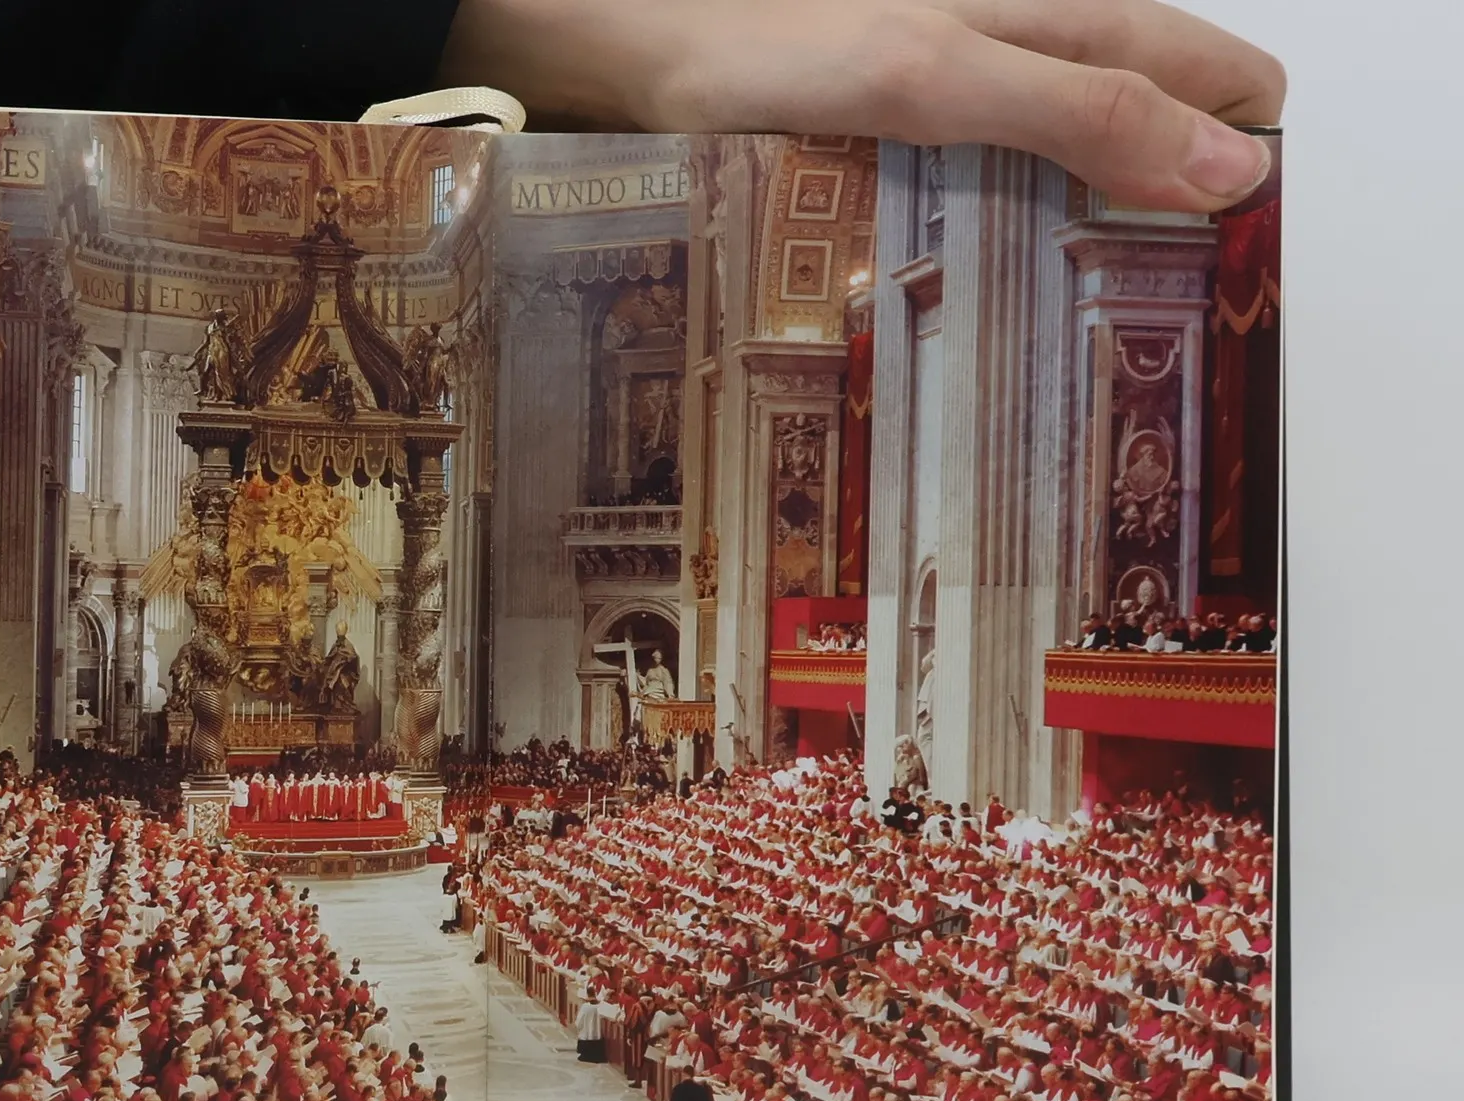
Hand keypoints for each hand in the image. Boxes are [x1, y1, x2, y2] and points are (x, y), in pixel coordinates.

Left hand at [442, 0, 1282, 211]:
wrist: (610, 42)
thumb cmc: (756, 42)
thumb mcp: (935, 74)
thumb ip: (1078, 109)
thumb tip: (1230, 160)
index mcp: (1028, 13)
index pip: (1174, 67)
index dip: (1224, 138)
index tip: (1250, 229)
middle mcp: (985, 40)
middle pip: (1112, 109)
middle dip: (1156, 189)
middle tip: (1175, 295)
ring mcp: (924, 86)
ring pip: (1035, 151)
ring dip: (1069, 225)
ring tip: (1089, 310)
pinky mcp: (861, 132)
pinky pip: (949, 188)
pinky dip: (978, 243)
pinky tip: (972, 293)